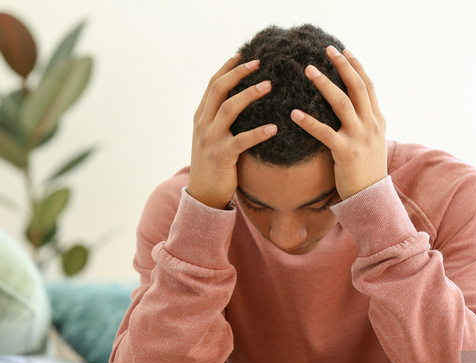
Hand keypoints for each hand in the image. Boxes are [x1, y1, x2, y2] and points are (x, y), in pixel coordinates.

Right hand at [187, 56, 276, 208]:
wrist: (203, 194)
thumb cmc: (214, 164)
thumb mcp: (212, 136)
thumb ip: (220, 119)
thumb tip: (241, 100)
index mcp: (201, 117)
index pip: (212, 85)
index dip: (227, 68)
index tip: (243, 55)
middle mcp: (203, 124)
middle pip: (218, 89)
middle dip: (238, 73)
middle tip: (259, 63)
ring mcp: (211, 139)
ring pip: (229, 109)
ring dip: (249, 95)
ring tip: (269, 86)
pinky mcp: (222, 156)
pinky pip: (241, 141)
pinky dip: (258, 133)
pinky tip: (274, 128)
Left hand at [291, 46, 386, 199]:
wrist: (372, 198)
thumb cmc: (367, 172)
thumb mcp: (372, 143)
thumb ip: (365, 124)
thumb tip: (353, 109)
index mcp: (377, 120)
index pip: (368, 86)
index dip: (356, 66)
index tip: (344, 51)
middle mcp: (371, 125)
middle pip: (357, 87)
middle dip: (342, 65)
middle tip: (326, 49)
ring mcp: (360, 138)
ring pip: (342, 103)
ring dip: (324, 84)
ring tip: (308, 70)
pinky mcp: (346, 152)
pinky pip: (325, 133)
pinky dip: (309, 121)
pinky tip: (294, 113)